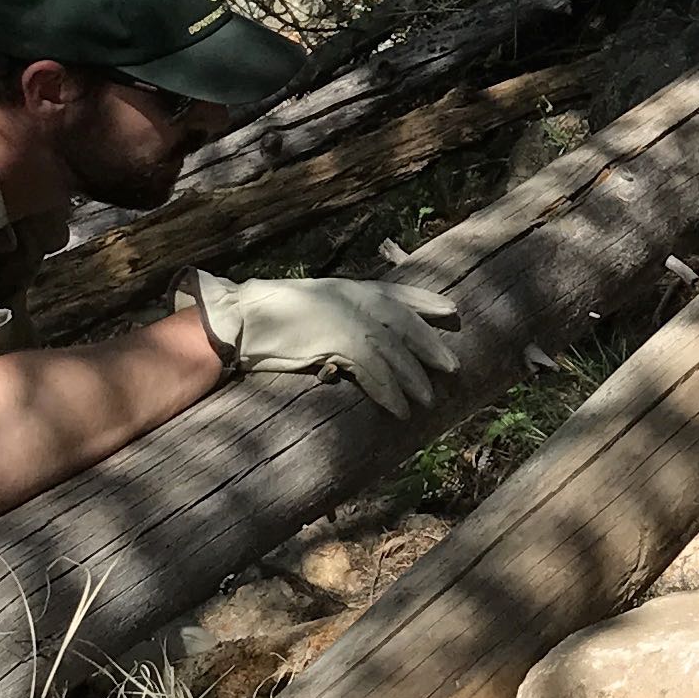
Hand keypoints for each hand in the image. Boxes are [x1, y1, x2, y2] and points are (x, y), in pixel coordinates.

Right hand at [194, 272, 467, 420]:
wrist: (245, 317)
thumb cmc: (272, 315)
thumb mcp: (315, 306)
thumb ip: (340, 315)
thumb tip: (357, 339)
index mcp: (352, 288)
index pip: (399, 294)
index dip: (427, 302)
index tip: (452, 311)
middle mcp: (356, 300)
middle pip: (406, 324)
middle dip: (430, 346)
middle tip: (453, 367)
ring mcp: (349, 319)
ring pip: (395, 352)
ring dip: (413, 378)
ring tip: (428, 399)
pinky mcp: (340, 341)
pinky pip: (375, 371)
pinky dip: (390, 392)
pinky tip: (399, 409)